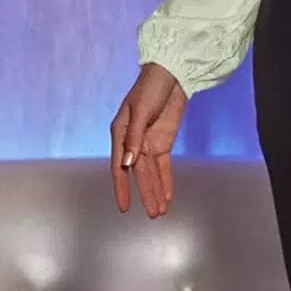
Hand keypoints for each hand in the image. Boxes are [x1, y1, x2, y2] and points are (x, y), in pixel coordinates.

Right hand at [110, 62, 186, 217]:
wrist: (171, 75)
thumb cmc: (150, 88)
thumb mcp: (140, 111)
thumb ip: (134, 137)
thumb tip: (127, 163)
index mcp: (120, 134)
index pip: (119, 167)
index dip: (121, 188)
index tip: (123, 207)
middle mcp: (132, 142)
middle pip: (139, 174)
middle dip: (146, 194)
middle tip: (152, 215)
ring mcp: (148, 143)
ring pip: (152, 174)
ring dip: (156, 192)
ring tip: (160, 211)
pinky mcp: (163, 142)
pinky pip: (163, 166)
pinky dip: (166, 181)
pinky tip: (167, 196)